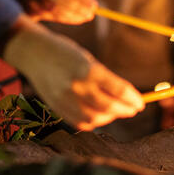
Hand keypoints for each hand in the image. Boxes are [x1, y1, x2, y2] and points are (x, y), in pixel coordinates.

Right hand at [1, 16, 143, 129]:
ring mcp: (65, 99)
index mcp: (88, 70)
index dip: (133, 98)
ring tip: (116, 111)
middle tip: (133, 108)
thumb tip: (125, 98)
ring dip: (110, 117)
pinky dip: (93, 122)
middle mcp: (77, 86)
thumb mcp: (87, 59)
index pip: (119, 90)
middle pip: (109, 107)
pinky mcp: (57, 108)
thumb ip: (104, 79)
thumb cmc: (65, 52)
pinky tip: (100, 115)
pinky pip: (80, 122)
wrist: (33, 52)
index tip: (140, 102)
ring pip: (95, 118)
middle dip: (125, 110)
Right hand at [21, 0, 96, 24]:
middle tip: (92, 14)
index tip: (95, 5)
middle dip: (81, 9)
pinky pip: (53, 16)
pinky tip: (76, 19)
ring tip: (86, 17)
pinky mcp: (32, 8)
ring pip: (58, 11)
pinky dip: (67, 19)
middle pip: (64, 0)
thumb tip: (92, 4)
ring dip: (75, 16)